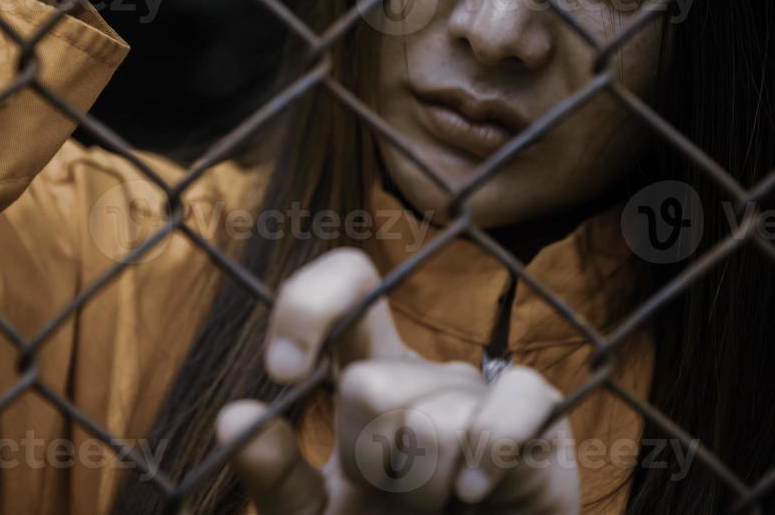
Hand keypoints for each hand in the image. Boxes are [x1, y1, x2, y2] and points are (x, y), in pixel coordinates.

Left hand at [215, 248, 579, 513]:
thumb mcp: (318, 513)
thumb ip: (278, 472)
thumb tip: (235, 416)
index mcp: (366, 372)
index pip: (348, 283)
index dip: (309, 304)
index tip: (282, 371)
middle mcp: (422, 373)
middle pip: (368, 380)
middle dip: (366, 460)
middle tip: (387, 494)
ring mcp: (480, 394)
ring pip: (431, 424)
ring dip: (424, 489)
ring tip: (438, 505)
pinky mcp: (540, 419)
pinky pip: (512, 405)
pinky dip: (490, 453)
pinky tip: (475, 491)